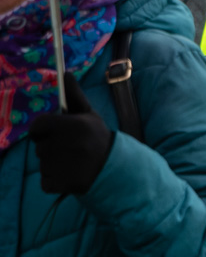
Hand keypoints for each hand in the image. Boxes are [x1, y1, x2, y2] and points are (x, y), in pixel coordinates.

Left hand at [30, 72, 113, 194]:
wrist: (117, 168)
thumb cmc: (98, 139)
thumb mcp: (89, 116)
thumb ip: (74, 95)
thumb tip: (65, 73)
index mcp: (71, 126)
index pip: (37, 126)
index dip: (44, 130)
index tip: (57, 134)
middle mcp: (65, 145)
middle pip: (40, 147)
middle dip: (52, 148)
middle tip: (73, 149)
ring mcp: (62, 166)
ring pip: (42, 164)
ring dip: (53, 164)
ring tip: (74, 163)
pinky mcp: (61, 184)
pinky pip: (46, 181)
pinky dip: (55, 181)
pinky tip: (71, 176)